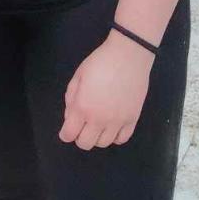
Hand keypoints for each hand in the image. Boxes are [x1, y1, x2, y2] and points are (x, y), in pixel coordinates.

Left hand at [59, 35, 152, 150]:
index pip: (69, 135)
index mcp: (83, 108)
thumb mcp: (78, 76)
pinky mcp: (132, 119)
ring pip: (103, 144)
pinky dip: (115, 136)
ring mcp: (117, 122)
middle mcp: (99, 119)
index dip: (65, 134)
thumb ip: (71, 98)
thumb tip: (70, 117)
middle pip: (85, 144)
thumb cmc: (100, 62)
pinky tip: (112, 126)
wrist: (128, 55)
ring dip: (97, 136)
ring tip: (98, 123)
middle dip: (80, 136)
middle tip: (82, 125)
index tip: (67, 129)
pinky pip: (122, 139)